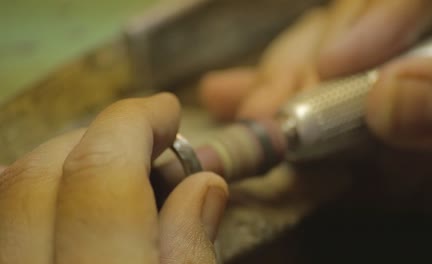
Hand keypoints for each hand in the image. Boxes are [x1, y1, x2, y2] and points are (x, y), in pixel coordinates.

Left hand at [0, 93, 227, 263]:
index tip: (165, 112)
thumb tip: (203, 186)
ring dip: (62, 162)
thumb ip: (193, 252)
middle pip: (42, 175)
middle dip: (98, 137)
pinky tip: (53, 193)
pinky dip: (22, 195)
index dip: (134, 124)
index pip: (101, 174)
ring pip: (6, 192)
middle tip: (144, 144)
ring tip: (109, 168)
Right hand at [198, 0, 431, 237]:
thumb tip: (392, 99)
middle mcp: (424, 50)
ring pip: (325, 71)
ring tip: (251, 112)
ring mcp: (396, 92)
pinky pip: (324, 118)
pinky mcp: (375, 137)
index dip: (376, 11)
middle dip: (309, 64)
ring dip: (281, 91)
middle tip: (276, 104)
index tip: (340, 64)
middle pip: (353, 28)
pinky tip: (227, 97)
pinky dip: (279, 113)